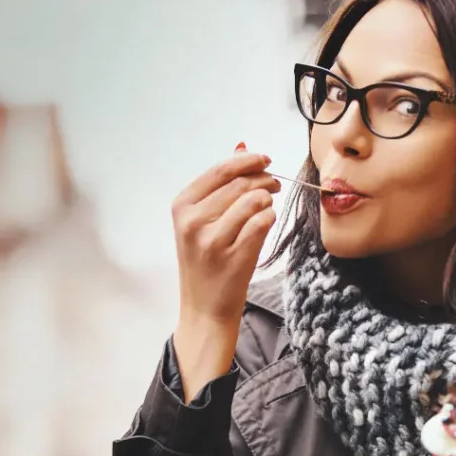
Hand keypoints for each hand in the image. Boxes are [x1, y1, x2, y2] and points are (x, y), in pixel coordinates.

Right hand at [171, 143, 281, 398]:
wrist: (204, 309)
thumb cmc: (205, 263)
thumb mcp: (201, 222)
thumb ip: (221, 186)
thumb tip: (241, 146)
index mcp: (182, 207)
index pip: (220, 170)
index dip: (248, 161)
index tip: (265, 160)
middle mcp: (193, 221)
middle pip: (240, 184)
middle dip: (263, 180)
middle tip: (273, 186)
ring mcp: (212, 240)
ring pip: (253, 201)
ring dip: (267, 201)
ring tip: (267, 207)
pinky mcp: (234, 256)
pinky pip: (262, 222)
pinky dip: (269, 219)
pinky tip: (265, 225)